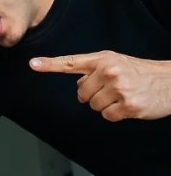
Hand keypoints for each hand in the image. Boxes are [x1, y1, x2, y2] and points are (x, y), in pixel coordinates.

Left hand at [30, 51, 170, 120]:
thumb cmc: (142, 73)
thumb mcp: (117, 63)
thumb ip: (94, 70)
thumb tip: (78, 85)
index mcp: (104, 59)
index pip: (71, 62)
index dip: (50, 64)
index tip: (32, 64)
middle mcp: (110, 71)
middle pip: (81, 93)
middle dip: (94, 95)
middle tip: (115, 89)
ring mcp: (119, 88)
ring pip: (93, 106)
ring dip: (106, 105)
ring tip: (124, 95)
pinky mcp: (128, 105)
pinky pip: (107, 116)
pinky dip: (116, 114)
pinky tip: (129, 105)